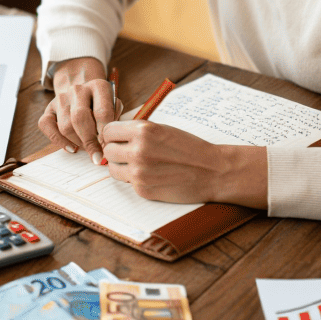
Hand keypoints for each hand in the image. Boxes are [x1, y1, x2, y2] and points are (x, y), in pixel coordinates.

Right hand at [37, 57, 119, 163]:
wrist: (85, 93)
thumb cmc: (103, 106)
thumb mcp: (114, 108)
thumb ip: (112, 122)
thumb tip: (105, 144)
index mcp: (99, 86)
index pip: (102, 112)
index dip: (105, 133)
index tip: (107, 146)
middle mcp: (78, 89)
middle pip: (80, 118)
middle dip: (89, 141)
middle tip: (97, 155)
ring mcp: (61, 98)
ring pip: (65, 127)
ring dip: (78, 143)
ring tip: (87, 147)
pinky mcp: (49, 108)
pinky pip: (47, 127)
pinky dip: (59, 141)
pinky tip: (72, 148)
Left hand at [100, 121, 267, 207]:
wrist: (212, 171)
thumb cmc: (189, 148)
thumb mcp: (163, 129)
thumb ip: (138, 131)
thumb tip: (113, 135)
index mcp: (143, 130)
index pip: (109, 131)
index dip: (112, 134)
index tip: (117, 138)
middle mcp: (138, 150)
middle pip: (108, 150)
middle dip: (116, 151)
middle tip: (128, 152)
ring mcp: (139, 172)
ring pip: (113, 169)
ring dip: (122, 167)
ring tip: (139, 164)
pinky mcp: (143, 190)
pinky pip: (127, 183)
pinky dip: (135, 180)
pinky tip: (152, 176)